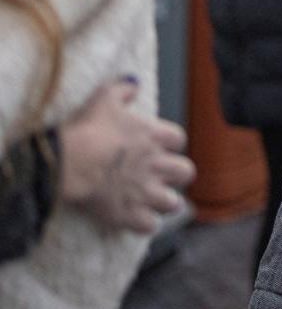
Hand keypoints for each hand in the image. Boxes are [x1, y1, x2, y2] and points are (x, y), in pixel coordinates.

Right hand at [59, 80, 195, 234]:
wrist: (70, 162)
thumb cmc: (88, 128)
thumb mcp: (105, 98)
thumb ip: (123, 89)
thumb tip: (134, 82)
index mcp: (155, 136)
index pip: (179, 140)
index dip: (171, 144)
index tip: (160, 146)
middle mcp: (157, 165)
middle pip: (186, 172)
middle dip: (177, 175)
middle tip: (162, 176)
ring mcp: (145, 192)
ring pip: (173, 203)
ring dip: (165, 202)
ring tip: (153, 201)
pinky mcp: (129, 214)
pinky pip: (150, 226)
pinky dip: (144, 224)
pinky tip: (135, 219)